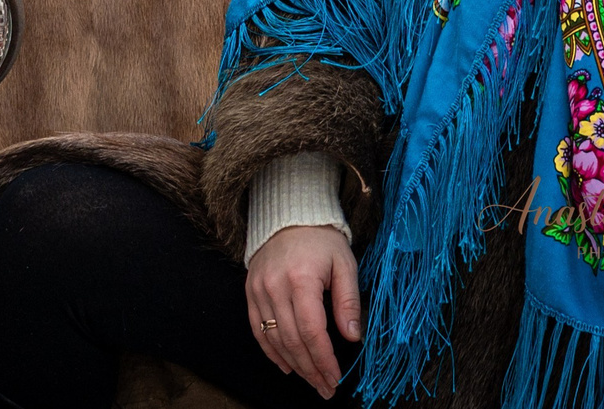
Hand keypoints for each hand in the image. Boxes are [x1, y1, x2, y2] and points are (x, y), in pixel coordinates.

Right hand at [245, 224, 359, 398]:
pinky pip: (257, 328)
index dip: (324, 359)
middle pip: (292, 340)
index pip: (312, 331)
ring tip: (312, 381)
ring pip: (273, 338)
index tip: (336, 378)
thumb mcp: (345, 264)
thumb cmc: (321, 240)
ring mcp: (258, 289)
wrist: (288, 215)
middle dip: (311, 369)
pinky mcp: (250, 291)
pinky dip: (270, 351)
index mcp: (301, 279)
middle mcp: (274, 286)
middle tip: (326, 388)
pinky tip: (286, 365)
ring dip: (293, 364)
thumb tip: (353, 337)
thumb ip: (349, 301)